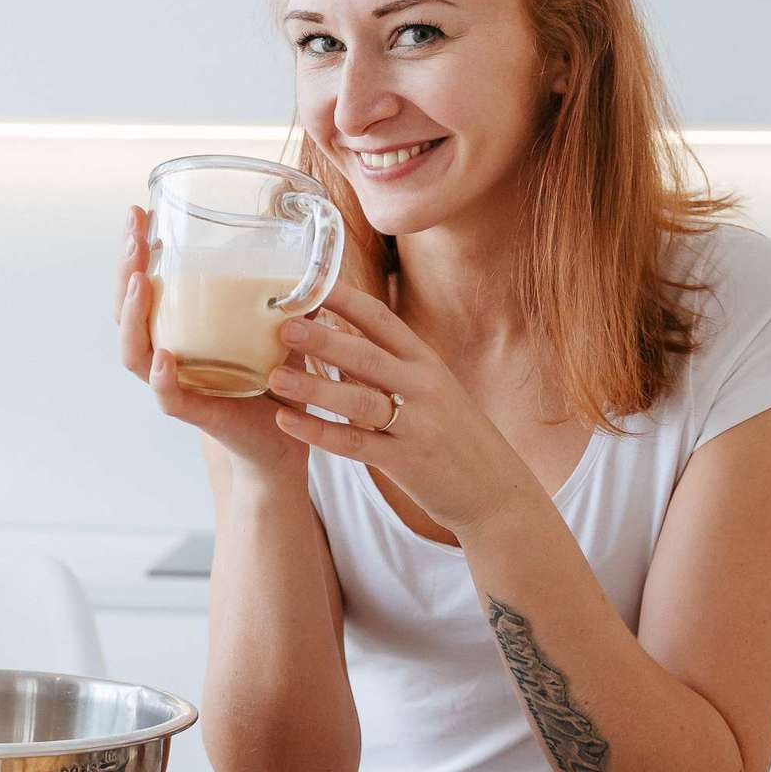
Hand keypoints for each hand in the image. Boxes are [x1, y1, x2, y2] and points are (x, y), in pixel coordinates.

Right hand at [113, 206, 308, 483]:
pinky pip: (168, 397)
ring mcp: (178, 385)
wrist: (286, 442)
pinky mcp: (197, 414)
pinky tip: (164, 355)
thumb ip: (286, 297)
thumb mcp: (279, 330)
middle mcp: (168, 356)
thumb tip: (309, 253)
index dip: (135, 251)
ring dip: (133, 315)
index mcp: (180, 332)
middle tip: (134, 233)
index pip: (142, 287)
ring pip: (135, 352)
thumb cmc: (276, 384)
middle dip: (126, 269)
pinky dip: (163, 378)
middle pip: (127, 312)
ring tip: (138, 281)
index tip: (138, 212)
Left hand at [265, 283, 521, 538]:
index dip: (344, 299)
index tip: (308, 282)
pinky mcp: (406, 462)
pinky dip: (319, 432)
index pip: (381, 320)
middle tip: (282, 324)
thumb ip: (390, 364)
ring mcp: (416, 424)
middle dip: (323, 339)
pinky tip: (286, 422)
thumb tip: (339, 335)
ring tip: (273, 377)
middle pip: (367, 356)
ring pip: (359, 400)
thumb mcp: (432, 388)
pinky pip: (355, 444)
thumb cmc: (454, 433)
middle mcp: (424, 387)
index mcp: (427, 362)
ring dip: (314, 388)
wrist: (497, 489)